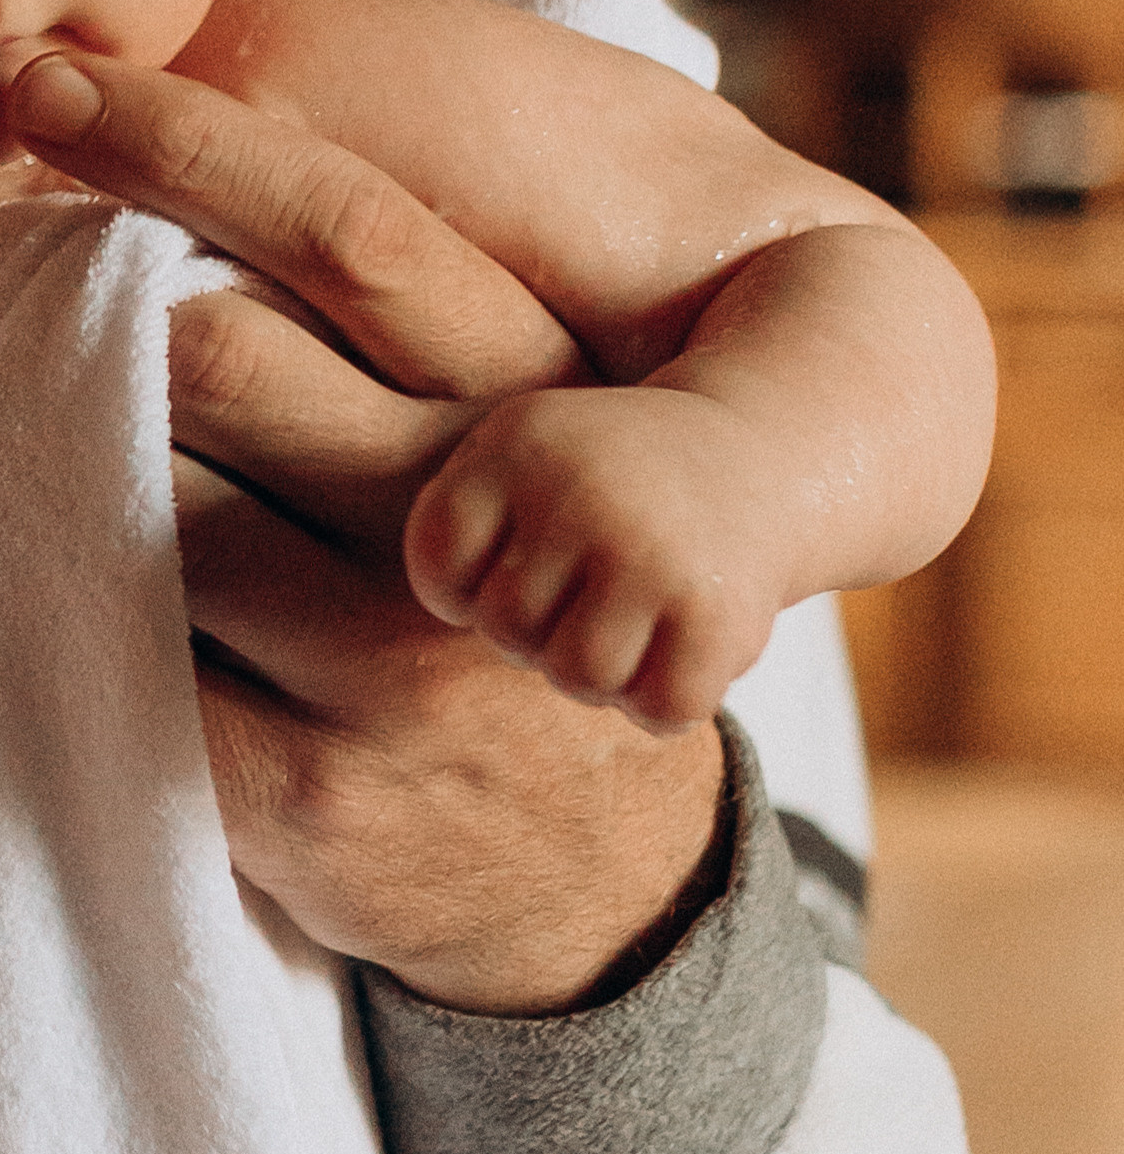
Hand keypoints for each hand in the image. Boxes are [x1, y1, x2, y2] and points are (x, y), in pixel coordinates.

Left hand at [12, 50, 725, 1012]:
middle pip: (219, 357)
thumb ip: (386, 323)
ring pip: (151, 512)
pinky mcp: (311, 796)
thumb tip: (157, 175)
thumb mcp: (504, 443)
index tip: (43, 89)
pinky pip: (123, 667)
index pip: (352, 230)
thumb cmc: (496, 599)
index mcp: (531, 400)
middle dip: (83, 317)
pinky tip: (42, 592)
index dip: (183, 142)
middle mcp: (479, 526)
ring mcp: (397, 672)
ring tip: (14, 454)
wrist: (596, 881)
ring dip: (53, 473)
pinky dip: (56, 618)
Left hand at [406, 388, 783, 736]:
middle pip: (507, 629)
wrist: (756, 456)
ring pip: (579, 676)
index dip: (466, 587)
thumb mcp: (519, 455)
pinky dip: (665, 701)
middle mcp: (584, 492)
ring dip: (601, 669)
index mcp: (519, 444)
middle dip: (540, 628)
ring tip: (626, 620)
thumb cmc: (603, 479)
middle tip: (586, 590)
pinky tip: (676, 647)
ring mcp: (655, 555)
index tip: (511, 565)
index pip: (438, 566)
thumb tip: (398, 642)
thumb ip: (453, 525)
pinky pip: (659, 710)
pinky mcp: (719, 615)